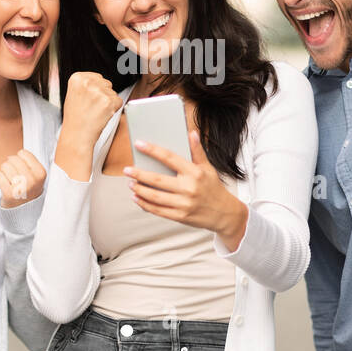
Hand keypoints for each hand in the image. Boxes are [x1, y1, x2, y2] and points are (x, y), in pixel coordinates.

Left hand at [0, 148, 46, 208]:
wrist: (24, 210)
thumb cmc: (28, 188)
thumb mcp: (36, 175)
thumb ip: (31, 162)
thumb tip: (20, 151)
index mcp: (41, 173)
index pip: (23, 153)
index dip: (20, 158)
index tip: (21, 167)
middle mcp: (32, 181)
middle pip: (13, 159)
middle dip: (10, 163)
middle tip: (13, 173)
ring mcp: (21, 188)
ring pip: (5, 166)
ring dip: (4, 171)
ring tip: (9, 179)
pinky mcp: (9, 194)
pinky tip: (4, 183)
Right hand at [60, 72, 123, 144]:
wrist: (77, 136)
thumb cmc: (75, 118)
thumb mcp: (73, 95)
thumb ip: (85, 84)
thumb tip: (99, 80)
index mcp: (77, 78)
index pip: (97, 77)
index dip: (95, 90)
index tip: (89, 99)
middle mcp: (88, 82)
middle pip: (106, 83)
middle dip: (103, 95)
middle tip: (92, 107)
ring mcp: (99, 91)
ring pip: (113, 93)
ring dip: (108, 102)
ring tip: (96, 112)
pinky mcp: (109, 101)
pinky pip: (119, 101)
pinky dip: (114, 109)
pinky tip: (102, 115)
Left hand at [124, 130, 248, 250]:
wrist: (225, 214)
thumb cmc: (214, 188)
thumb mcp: (208, 167)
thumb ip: (197, 151)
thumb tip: (191, 133)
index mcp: (195, 173)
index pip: (169, 158)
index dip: (153, 150)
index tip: (139, 144)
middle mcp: (189, 188)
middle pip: (157, 180)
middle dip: (139, 174)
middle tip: (127, 170)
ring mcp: (184, 204)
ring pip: (155, 196)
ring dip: (139, 190)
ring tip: (130, 183)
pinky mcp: (180, 217)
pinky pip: (158, 210)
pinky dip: (145, 204)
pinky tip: (137, 198)